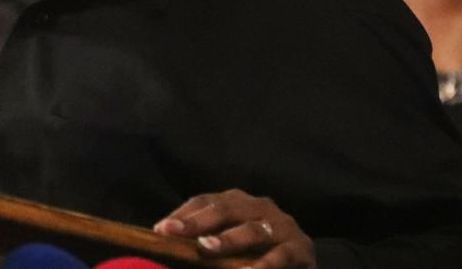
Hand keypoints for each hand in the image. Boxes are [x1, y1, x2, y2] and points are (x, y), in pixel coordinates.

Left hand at [153, 189, 315, 268]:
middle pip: (225, 208)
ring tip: (206, 249)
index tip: (160, 230)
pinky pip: (281, 255)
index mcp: (237, 202)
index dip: (182, 214)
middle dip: (198, 222)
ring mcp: (281, 225)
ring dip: (228, 240)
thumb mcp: (228, 248)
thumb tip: (163, 242)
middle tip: (175, 234)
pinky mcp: (301, 247)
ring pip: (251, 229)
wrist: (300, 267)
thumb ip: (203, 242)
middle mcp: (259, 206)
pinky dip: (264, 264)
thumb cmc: (256, 256)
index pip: (204, 201)